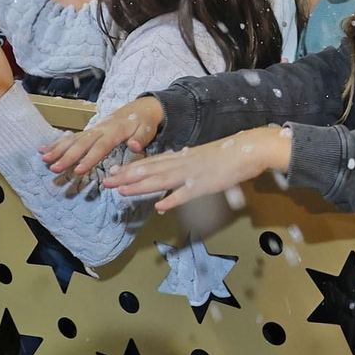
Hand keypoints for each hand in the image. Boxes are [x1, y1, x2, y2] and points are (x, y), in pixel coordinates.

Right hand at [41, 96, 164, 174]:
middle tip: (54, 167)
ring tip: (44, 158)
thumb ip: (141, 139)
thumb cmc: (144, 122)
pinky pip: (71, 137)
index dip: (89, 158)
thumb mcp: (148, 129)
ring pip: (73, 139)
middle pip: (82, 143)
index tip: (78, 170)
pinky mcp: (89, 131)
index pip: (100, 146)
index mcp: (115, 131)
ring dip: (58, 149)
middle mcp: (100, 129)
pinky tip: (44, 149)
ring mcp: (93, 129)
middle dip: (67, 156)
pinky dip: (57, 143)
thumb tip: (135, 146)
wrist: (142, 107)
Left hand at [100, 126, 291, 212]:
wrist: (248, 148)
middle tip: (106, 181)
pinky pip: (186, 193)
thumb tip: (171, 179)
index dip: (131, 167)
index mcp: (181, 157)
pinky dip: (172, 199)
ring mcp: (192, 174)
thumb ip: (184, 167)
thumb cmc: (226, 155)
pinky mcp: (205, 184)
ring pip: (161, 180)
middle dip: (127, 176)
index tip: (113, 171)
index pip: (151, 162)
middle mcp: (182, 163)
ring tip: (122, 191)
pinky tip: (159, 206)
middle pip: (150, 170)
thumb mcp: (200, 159)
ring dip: (140, 186)